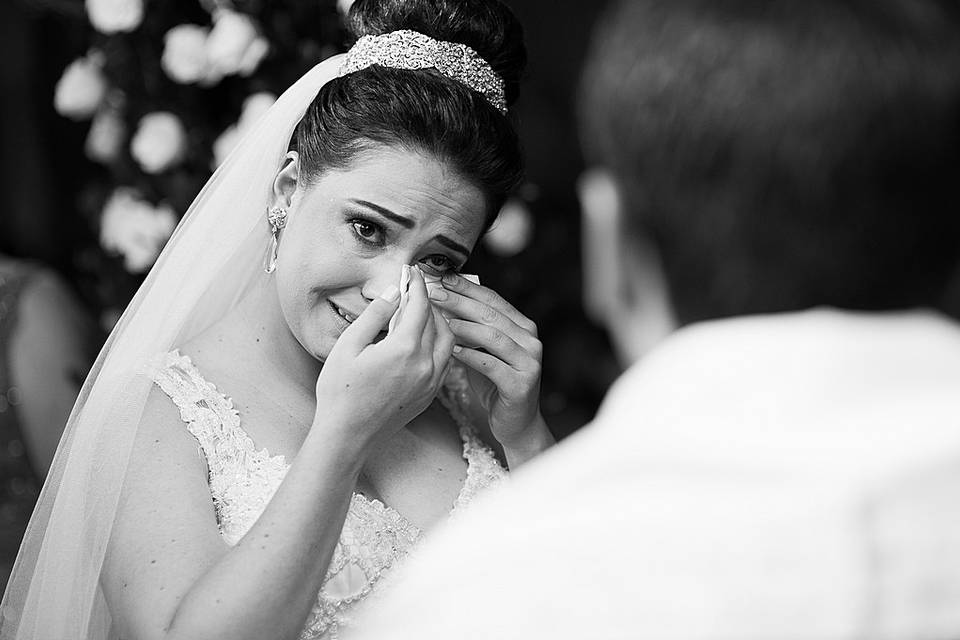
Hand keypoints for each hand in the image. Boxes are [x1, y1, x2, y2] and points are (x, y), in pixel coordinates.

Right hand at [314, 267, 454, 453]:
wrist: (347, 436)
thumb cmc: (340, 392)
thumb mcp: (348, 346)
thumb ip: (375, 316)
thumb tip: (394, 292)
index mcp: (404, 349)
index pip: (420, 305)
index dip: (417, 284)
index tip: (412, 271)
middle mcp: (425, 365)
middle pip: (438, 321)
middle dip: (429, 300)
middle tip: (416, 287)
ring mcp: (431, 382)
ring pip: (448, 341)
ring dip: (440, 321)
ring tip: (423, 310)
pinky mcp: (430, 395)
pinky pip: (446, 361)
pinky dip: (441, 343)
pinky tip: (426, 338)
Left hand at [428, 273, 545, 450]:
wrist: (515, 422)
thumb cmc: (495, 383)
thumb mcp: (483, 350)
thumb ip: (471, 327)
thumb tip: (442, 300)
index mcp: (522, 326)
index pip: (493, 299)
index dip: (467, 287)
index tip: (443, 277)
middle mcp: (530, 340)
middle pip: (491, 314)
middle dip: (461, 301)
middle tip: (435, 293)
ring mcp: (529, 362)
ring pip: (493, 336)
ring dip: (465, 326)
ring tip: (442, 321)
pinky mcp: (521, 384)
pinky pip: (492, 365)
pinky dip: (471, 356)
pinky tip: (453, 351)